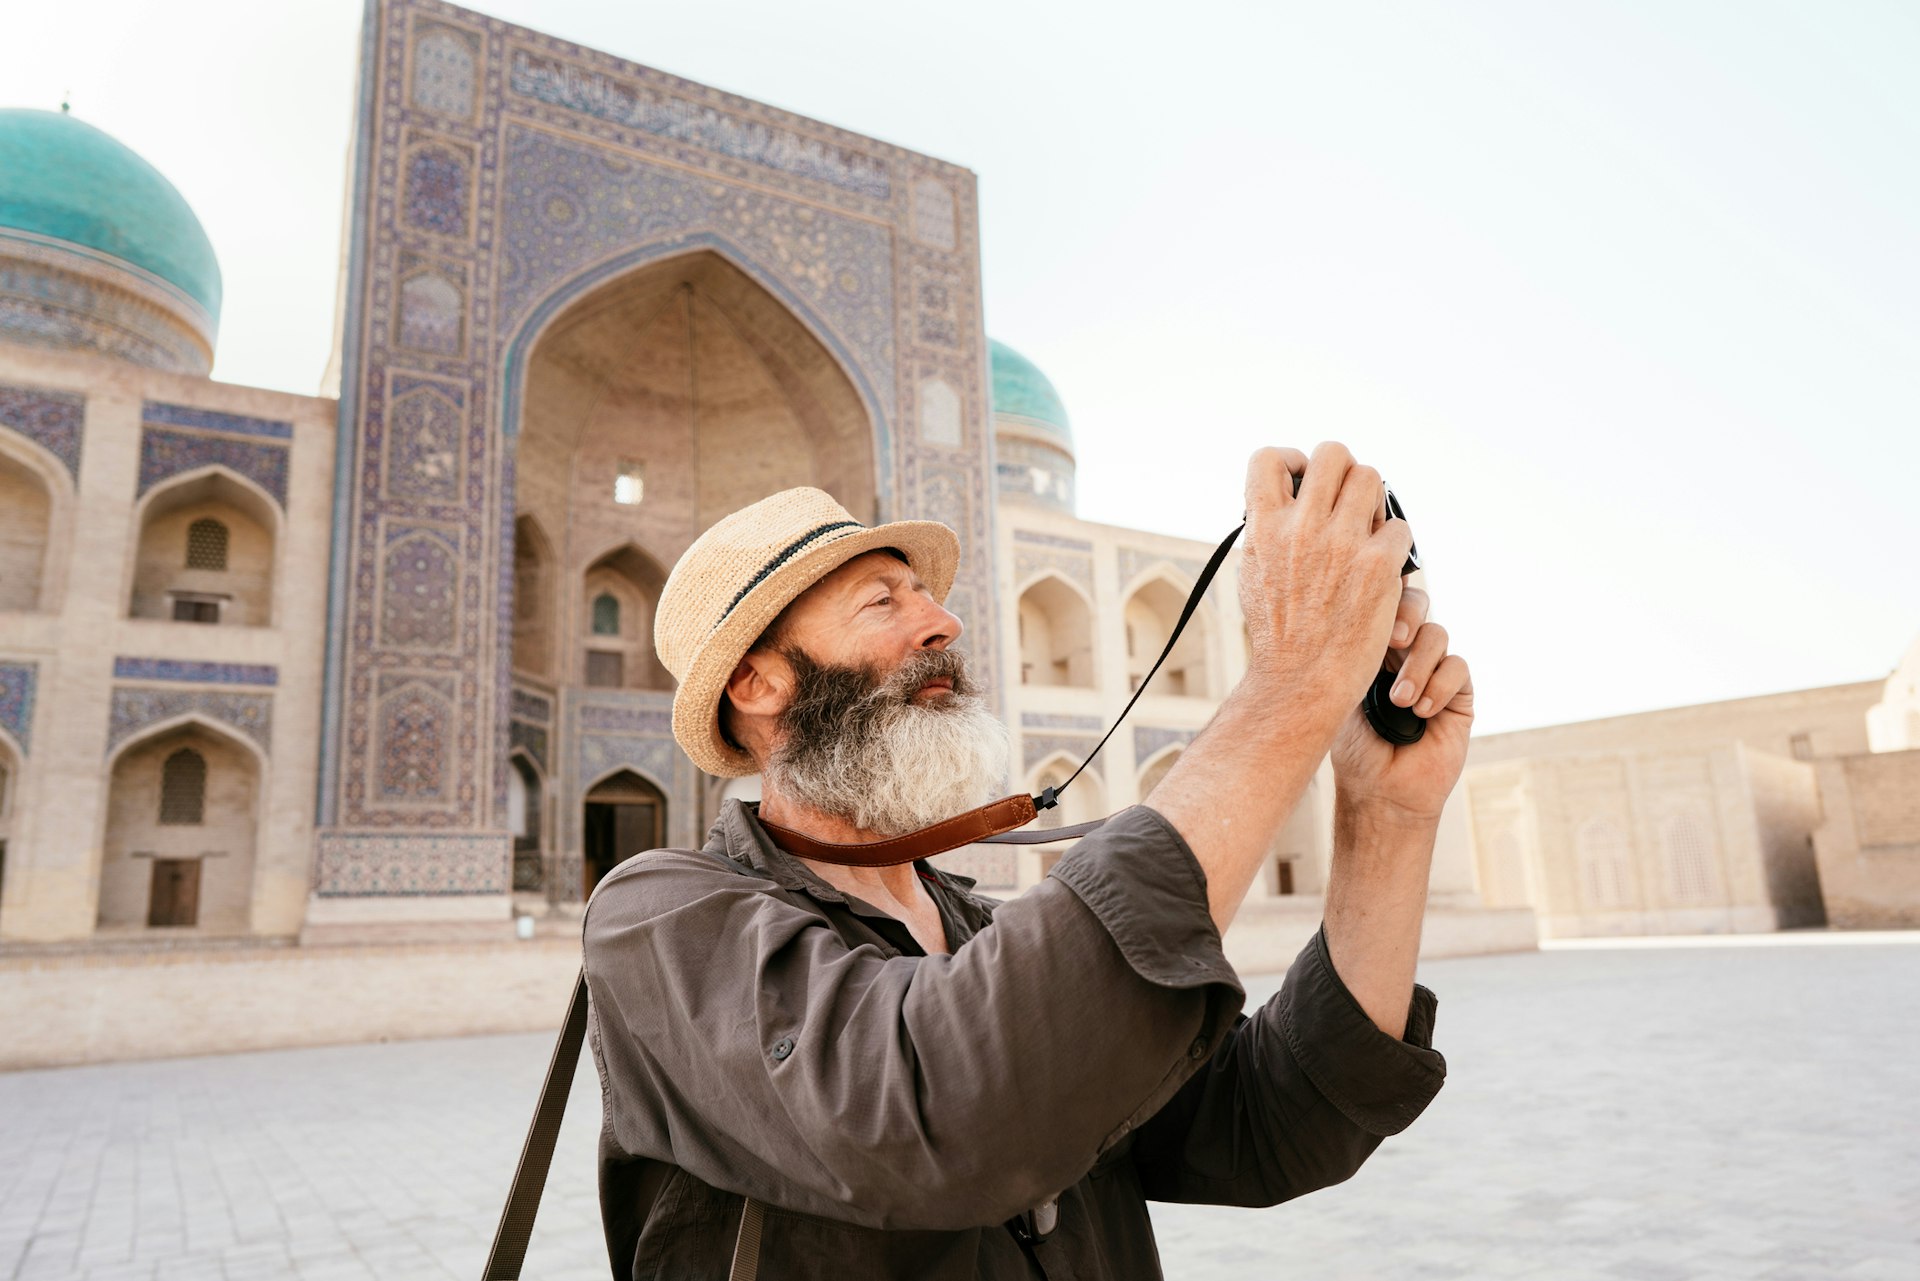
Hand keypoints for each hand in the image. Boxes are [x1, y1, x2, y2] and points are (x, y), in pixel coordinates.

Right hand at [1240, 442, 1412, 730]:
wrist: (1301, 680)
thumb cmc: (1278, 634)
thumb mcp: (1253, 572)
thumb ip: (1267, 530)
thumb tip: (1283, 497)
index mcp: (1264, 527)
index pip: (1270, 458)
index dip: (1291, 461)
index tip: (1301, 480)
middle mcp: (1302, 527)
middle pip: (1333, 454)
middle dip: (1342, 472)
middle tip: (1344, 501)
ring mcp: (1342, 544)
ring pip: (1371, 479)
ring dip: (1373, 501)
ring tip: (1366, 528)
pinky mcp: (1378, 566)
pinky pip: (1400, 528)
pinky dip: (1394, 544)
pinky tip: (1383, 565)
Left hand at [1330, 598, 1473, 822]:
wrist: (1380, 790)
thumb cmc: (1354, 747)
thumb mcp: (1344, 694)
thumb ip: (1357, 654)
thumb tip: (1361, 615)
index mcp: (1370, 646)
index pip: (1382, 603)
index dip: (1382, 596)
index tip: (1371, 614)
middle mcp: (1403, 654)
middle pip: (1416, 604)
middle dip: (1407, 614)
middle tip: (1394, 639)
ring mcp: (1433, 672)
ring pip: (1437, 635)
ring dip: (1418, 665)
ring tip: (1400, 701)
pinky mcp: (1459, 695)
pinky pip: (1457, 668)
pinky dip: (1440, 686)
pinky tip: (1423, 712)